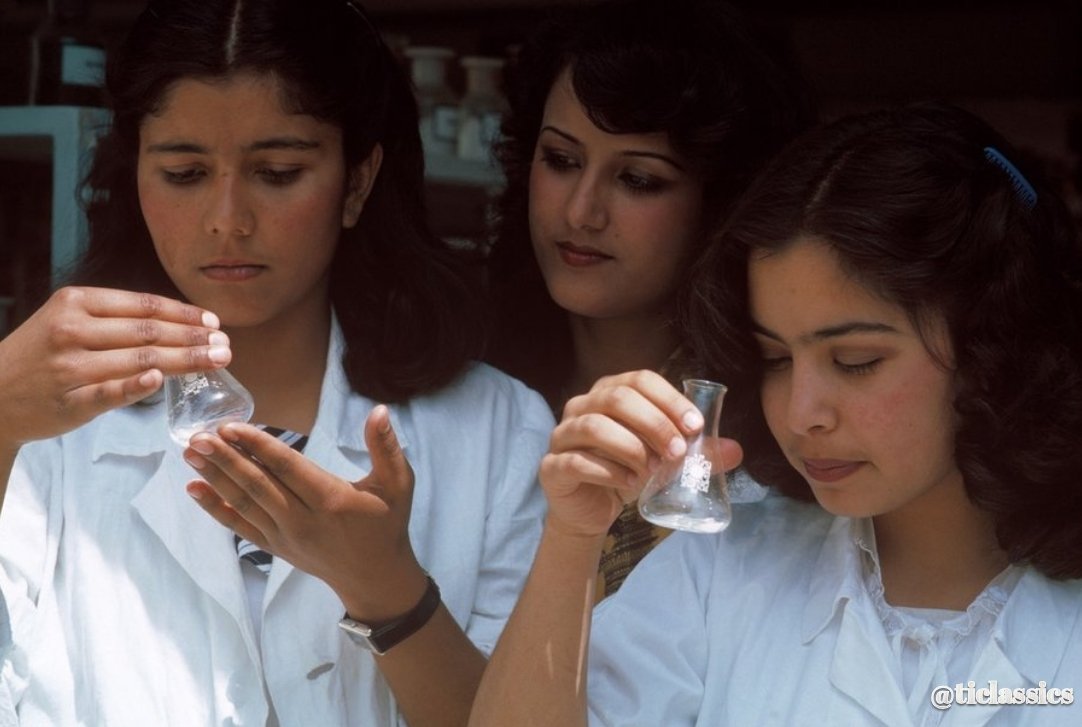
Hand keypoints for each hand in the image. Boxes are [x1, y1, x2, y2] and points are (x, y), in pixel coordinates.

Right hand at [0, 286, 228, 448]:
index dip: (184, 314)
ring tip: (216, 361)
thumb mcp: (69, 320)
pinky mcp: (69, 401)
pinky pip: (110, 393)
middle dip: (194, 339)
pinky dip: (136, 386)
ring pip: (139, 361)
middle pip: (149, 333)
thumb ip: (117, 318)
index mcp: (76, 303)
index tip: (214, 322)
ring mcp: (70, 367)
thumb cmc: (42, 355)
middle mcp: (72, 330)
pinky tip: (162, 381)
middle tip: (226, 345)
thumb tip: (179, 320)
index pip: (144, 306)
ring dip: (185, 362)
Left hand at [183, 405, 427, 619]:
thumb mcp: (398, 484)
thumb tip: (378, 410)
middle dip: (226, 459)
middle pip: (258, 485)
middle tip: (198, 436)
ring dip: (215, 478)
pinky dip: (215, 508)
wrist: (374, 577)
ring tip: (190, 454)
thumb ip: (387, 446)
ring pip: (244, 503)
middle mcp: (303, 520)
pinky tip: (194, 489)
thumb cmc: (387, 524)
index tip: (231, 427)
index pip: (287, 468)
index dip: (258, 446)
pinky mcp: (275, 548)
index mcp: (331, 500)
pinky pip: (239, 527)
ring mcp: (285, 537)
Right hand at [541, 370, 742, 537]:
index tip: (695, 425)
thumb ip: (699, 453)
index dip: (668, 399)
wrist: (592, 510)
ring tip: (653, 469)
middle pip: (617, 399)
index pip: (639, 379)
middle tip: (678, 452)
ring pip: (594, 426)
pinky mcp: (552, 466)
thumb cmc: (628, 472)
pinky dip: (608, 471)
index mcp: (609, 392)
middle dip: (654, 424)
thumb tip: (736, 450)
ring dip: (631, 447)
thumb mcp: (666, 460)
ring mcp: (562, 435)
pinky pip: (577, 461)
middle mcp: (581, 406)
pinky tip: (629, 483)